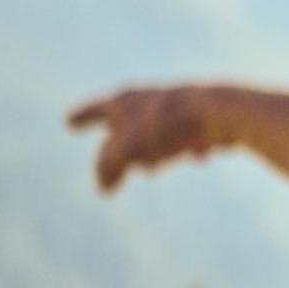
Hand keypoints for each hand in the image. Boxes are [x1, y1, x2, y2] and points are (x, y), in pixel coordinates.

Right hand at [66, 85, 220, 193]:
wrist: (220, 112)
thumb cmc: (167, 126)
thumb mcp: (126, 149)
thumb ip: (107, 168)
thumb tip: (104, 188)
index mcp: (126, 100)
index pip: (95, 110)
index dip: (82, 118)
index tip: (69, 123)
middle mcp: (151, 99)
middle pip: (127, 122)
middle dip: (119, 140)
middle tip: (111, 153)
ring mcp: (179, 106)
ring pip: (158, 130)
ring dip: (153, 148)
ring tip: (152, 167)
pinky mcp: (206, 117)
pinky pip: (191, 136)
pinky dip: (189, 147)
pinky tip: (200, 155)